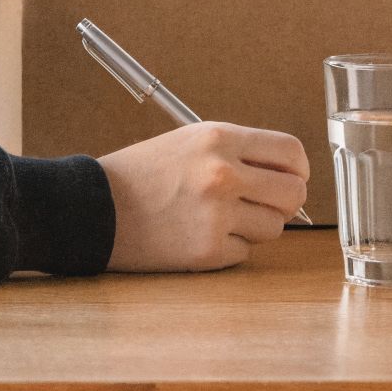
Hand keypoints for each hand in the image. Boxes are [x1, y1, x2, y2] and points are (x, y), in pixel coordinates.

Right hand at [97, 123, 309, 272]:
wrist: (93, 209)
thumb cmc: (140, 175)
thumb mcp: (188, 142)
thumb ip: (238, 153)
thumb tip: (289, 177)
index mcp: (218, 138)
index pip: (291, 152)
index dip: (298, 170)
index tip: (291, 179)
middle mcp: (222, 174)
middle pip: (293, 194)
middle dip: (284, 204)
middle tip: (261, 206)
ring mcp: (216, 214)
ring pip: (273, 227)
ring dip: (253, 228)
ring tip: (218, 219)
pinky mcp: (207, 249)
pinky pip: (244, 252)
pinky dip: (227, 248)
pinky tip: (197, 235)